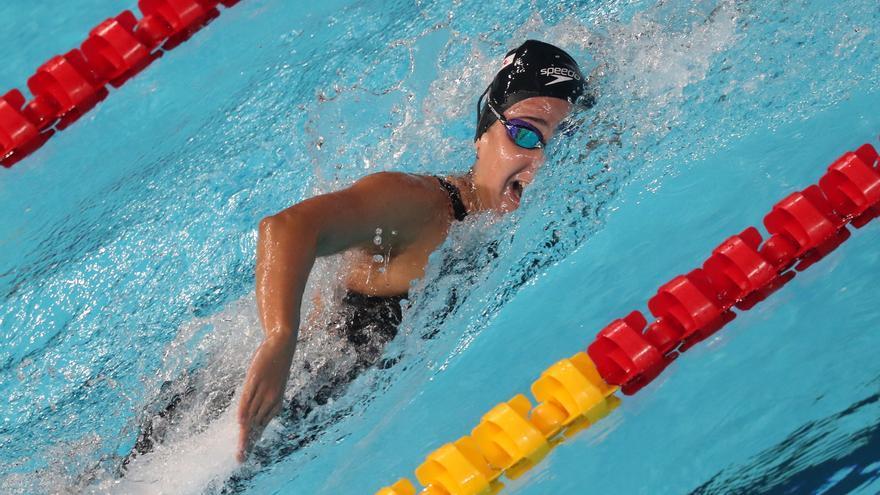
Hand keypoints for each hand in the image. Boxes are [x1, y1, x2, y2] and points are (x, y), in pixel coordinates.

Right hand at [236, 335, 293, 461]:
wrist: (282, 343)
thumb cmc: (275, 364)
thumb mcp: (273, 384)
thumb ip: (264, 398)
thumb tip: (252, 411)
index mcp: (276, 402)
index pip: (262, 426)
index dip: (253, 440)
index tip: (246, 454)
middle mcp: (271, 399)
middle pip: (257, 425)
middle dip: (248, 443)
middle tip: (240, 459)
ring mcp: (263, 390)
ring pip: (253, 416)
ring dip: (246, 434)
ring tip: (240, 449)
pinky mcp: (255, 380)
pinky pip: (248, 399)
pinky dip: (244, 412)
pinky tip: (239, 424)